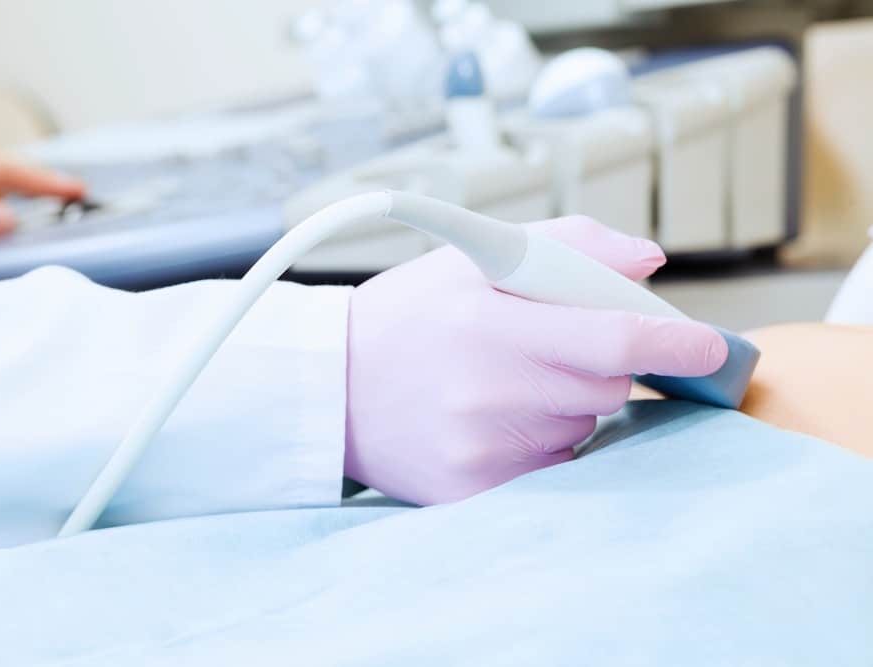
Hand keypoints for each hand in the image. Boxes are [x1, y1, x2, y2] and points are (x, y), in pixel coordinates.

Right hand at [345, 217, 727, 504]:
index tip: (710, 347)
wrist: (330, 385)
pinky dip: (539, 442)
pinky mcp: (474, 488)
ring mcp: (481, 447)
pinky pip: (549, 465)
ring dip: (564, 404)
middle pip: (605, 389)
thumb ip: (570, 245)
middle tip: (550, 348)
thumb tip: (650, 264)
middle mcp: (487, 390)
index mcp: (488, 319)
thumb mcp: (475, 255)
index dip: (672, 344)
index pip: (610, 339)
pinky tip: (492, 419)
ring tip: (502, 382)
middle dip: (600, 366)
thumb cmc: (409, 314)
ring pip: (578, 427)